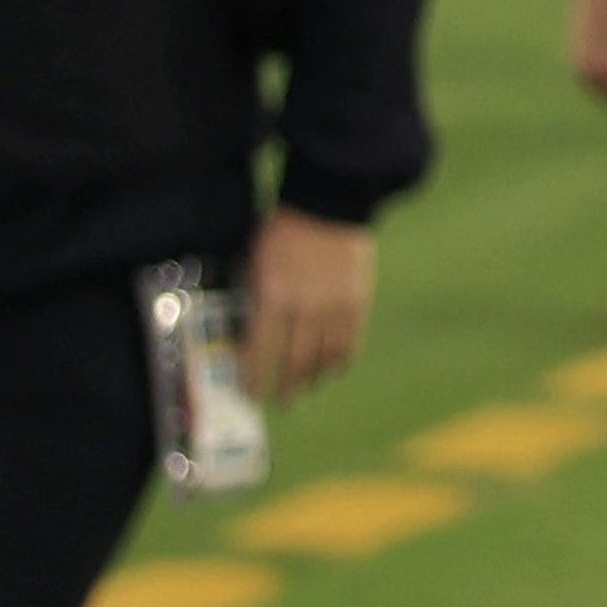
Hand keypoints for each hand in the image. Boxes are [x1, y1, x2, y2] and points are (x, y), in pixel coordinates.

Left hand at [247, 207, 373, 398]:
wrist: (328, 205)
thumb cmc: (282, 230)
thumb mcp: (255, 262)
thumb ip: (253, 297)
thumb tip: (248, 331)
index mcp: (273, 297)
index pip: (261, 350)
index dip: (255, 376)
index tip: (250, 392)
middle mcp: (305, 309)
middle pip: (295, 361)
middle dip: (285, 385)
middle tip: (280, 401)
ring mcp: (335, 307)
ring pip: (324, 356)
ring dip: (313, 377)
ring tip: (306, 388)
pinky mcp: (358, 302)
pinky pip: (350, 341)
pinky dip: (340, 360)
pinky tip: (333, 369)